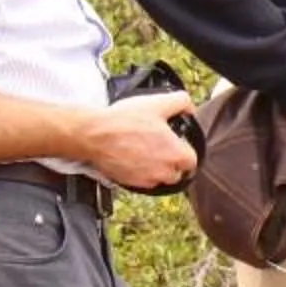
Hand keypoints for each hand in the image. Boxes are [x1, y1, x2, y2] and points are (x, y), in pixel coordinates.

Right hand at [87, 91, 202, 191]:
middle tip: (160, 146)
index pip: (192, 161)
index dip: (185, 150)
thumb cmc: (125, 120)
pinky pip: (142, 182)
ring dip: (157, 169)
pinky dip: (141, 173)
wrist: (94, 134)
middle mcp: (164, 172)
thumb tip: (189, 108)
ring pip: (160, 179)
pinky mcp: (130, 183)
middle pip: (177, 172)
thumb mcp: (158, 103)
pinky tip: (132, 157)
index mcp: (176, 155)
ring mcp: (147, 180)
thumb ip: (181, 103)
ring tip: (145, 151)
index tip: (176, 142)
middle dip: (172, 161)